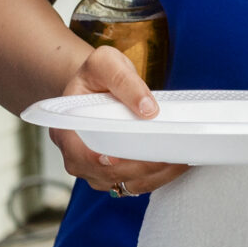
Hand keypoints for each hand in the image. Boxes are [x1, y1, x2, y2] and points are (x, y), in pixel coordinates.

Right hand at [52, 45, 188, 196]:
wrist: (97, 87)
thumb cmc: (97, 76)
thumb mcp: (105, 63)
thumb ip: (124, 81)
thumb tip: (148, 109)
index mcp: (66, 130)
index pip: (81, 154)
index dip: (102, 160)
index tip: (124, 156)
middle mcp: (77, 157)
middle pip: (109, 173)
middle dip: (141, 166)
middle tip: (172, 154)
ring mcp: (96, 170)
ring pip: (126, 183)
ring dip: (155, 174)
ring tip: (181, 159)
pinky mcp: (115, 174)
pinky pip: (137, 183)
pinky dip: (158, 176)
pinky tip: (177, 163)